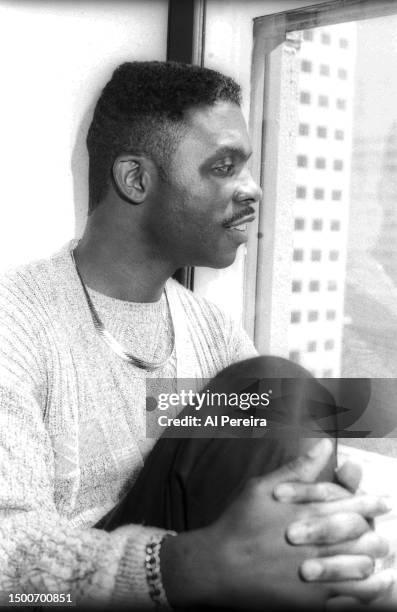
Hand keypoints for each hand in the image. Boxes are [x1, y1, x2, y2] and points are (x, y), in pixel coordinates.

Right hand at [161, 438, 391, 608]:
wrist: (218, 566)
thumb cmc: (239, 523)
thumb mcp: (264, 487)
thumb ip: (298, 468)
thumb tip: (323, 443)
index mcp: (307, 511)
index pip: (351, 504)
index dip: (371, 503)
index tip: (384, 502)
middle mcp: (317, 540)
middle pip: (362, 534)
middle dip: (378, 529)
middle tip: (386, 527)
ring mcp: (316, 571)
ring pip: (362, 564)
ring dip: (376, 557)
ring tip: (382, 553)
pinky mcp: (313, 599)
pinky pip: (352, 595)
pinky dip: (371, 588)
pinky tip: (379, 582)